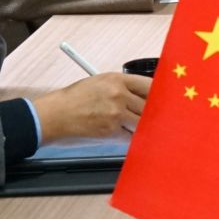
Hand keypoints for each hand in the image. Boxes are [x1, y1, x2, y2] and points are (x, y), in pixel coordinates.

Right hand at [33, 72, 150, 141]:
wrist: (55, 114)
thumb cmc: (74, 98)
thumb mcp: (99, 83)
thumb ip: (121, 88)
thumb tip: (141, 96)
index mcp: (117, 79)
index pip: (149, 85)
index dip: (159, 94)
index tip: (163, 100)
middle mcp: (119, 94)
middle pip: (149, 105)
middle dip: (152, 113)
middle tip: (158, 119)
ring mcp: (115, 113)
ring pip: (141, 122)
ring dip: (142, 127)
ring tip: (144, 129)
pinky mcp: (110, 130)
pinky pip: (130, 136)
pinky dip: (131, 138)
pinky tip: (130, 137)